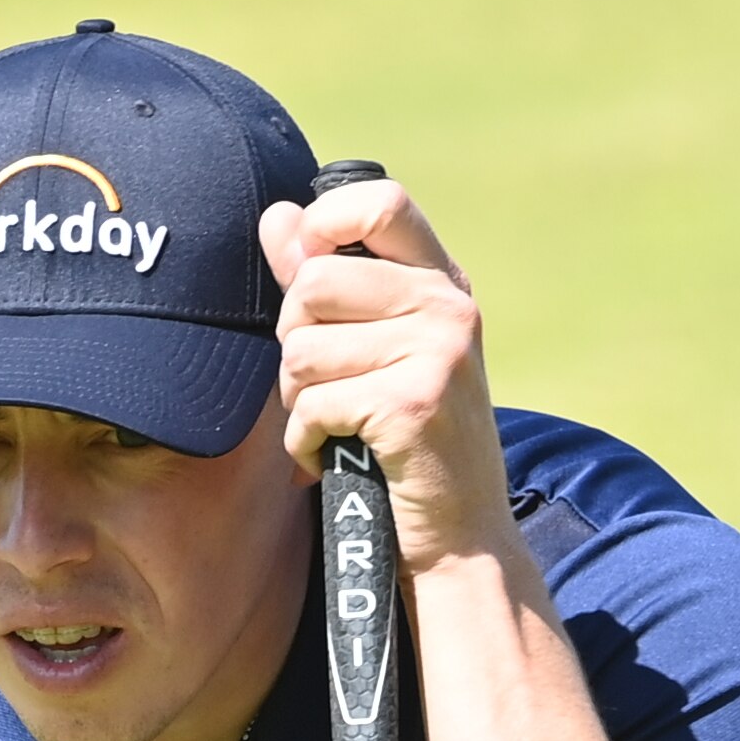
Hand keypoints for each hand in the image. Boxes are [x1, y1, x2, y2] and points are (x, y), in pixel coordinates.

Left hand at [260, 176, 522, 576]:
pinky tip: (330, 457)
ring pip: (301, 350)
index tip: (309, 274)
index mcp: (443, 283)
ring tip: (332, 424)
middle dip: (295, 340)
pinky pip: (312, 405)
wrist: (461, 538)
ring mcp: (436, 353)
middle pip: (313, 283)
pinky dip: (304, 443)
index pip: (379, 202)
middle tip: (323, 383)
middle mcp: (448, 307)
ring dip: (297, 400)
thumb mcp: (381, 351)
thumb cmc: (411, 444)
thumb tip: (277, 218)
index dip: (324, 225)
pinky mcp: (412, 404)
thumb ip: (328, 281)